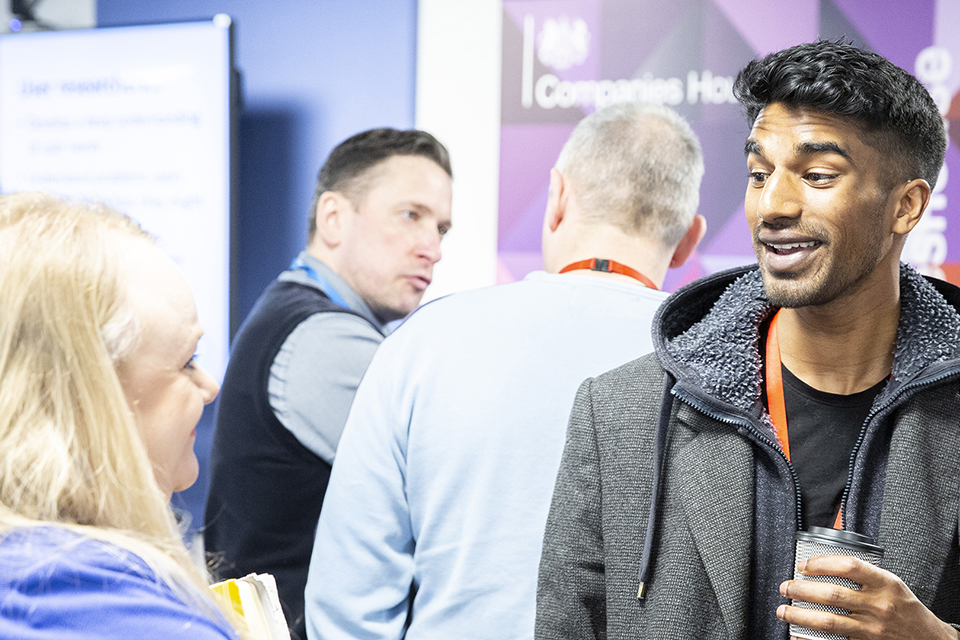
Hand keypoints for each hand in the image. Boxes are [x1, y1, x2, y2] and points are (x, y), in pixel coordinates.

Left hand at [777, 554, 958, 638]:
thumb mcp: (892, 583)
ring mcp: (872, 628)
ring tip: (785, 610)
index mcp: (885, 584)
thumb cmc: (906, 608)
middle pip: (833, 595)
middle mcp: (878, 606)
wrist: (929, 639)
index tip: (803, 565)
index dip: (821, 563)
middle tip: (786, 587)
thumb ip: (864, 574)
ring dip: (801, 615)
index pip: (849, 566)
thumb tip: (824, 564)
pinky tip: (799, 636)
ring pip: (829, 621)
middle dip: (802, 590)